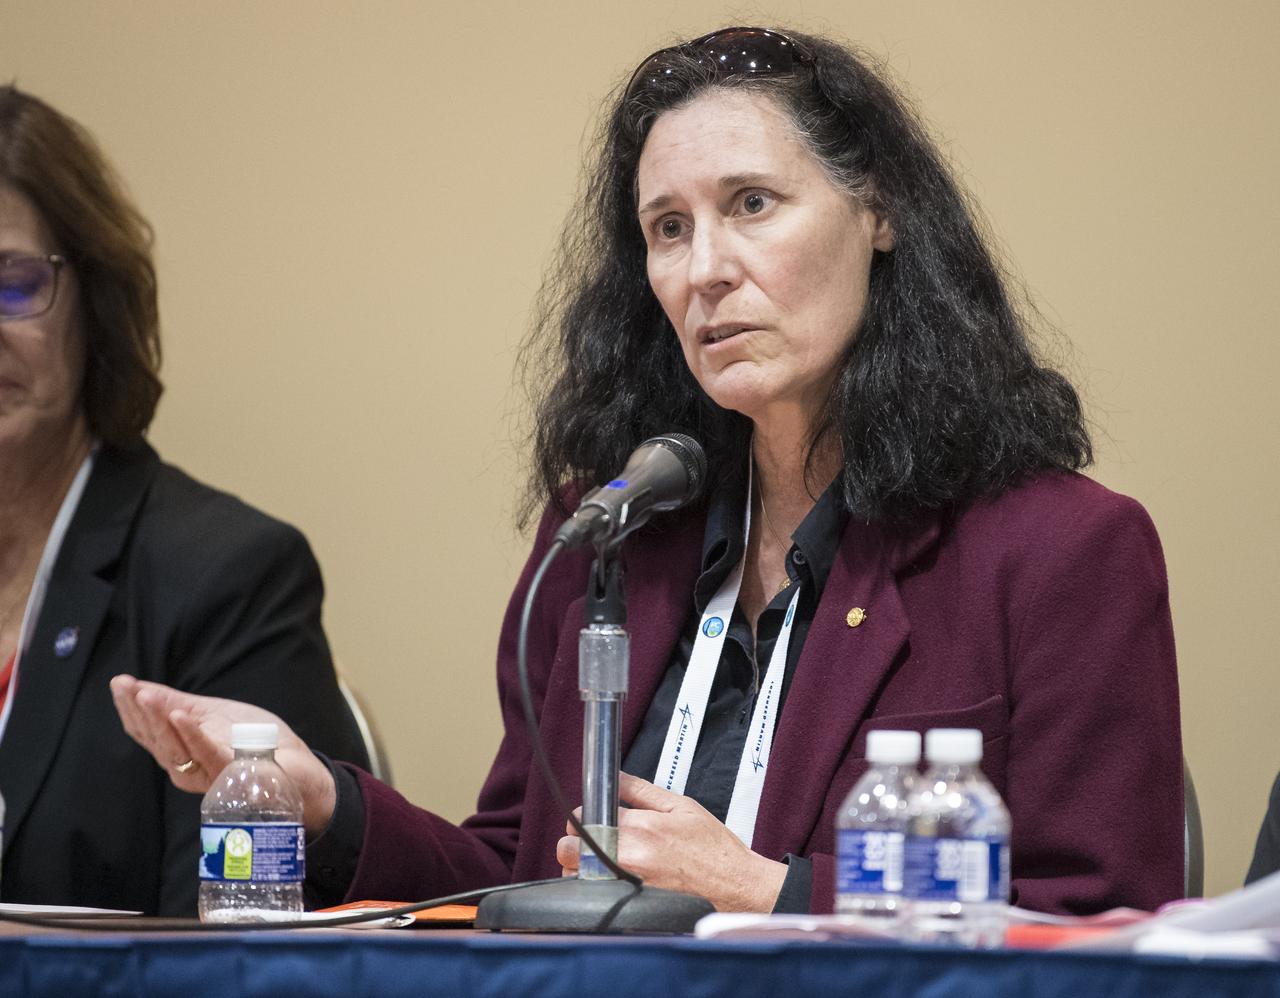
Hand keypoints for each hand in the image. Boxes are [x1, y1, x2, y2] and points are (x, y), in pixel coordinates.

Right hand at [109, 675, 337, 834]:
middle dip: (138, 711)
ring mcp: (208, 774)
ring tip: (146, 695)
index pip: (147, 731)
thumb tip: (139, 688)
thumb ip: (177, 705)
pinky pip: (208, 754)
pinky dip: (193, 735)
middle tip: (125, 686)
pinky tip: (181, 717)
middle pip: (155, 740)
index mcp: (181, 752)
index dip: (129, 708)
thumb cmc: (254, 741)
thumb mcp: (212, 714)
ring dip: (159, 720)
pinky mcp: (232, 773)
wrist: (295, 767)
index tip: (118, 683)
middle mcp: (187, 768)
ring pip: (175, 748)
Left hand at [556, 773, 787, 911]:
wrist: (734, 885)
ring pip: (576, 876)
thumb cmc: (712, 848)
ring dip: (582, 867)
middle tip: (594, 839)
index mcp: (640, 828)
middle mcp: (628, 858)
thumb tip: (612, 778)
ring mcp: (626, 886)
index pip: (583, 817)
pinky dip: (596, 887)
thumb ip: (639, 790)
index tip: (594, 818)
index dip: (585, 815)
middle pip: (567, 849)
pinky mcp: (628, 907)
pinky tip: (616, 879)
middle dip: (575, 842)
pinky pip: (594, 897)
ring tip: (606, 861)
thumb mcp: (680, 805)